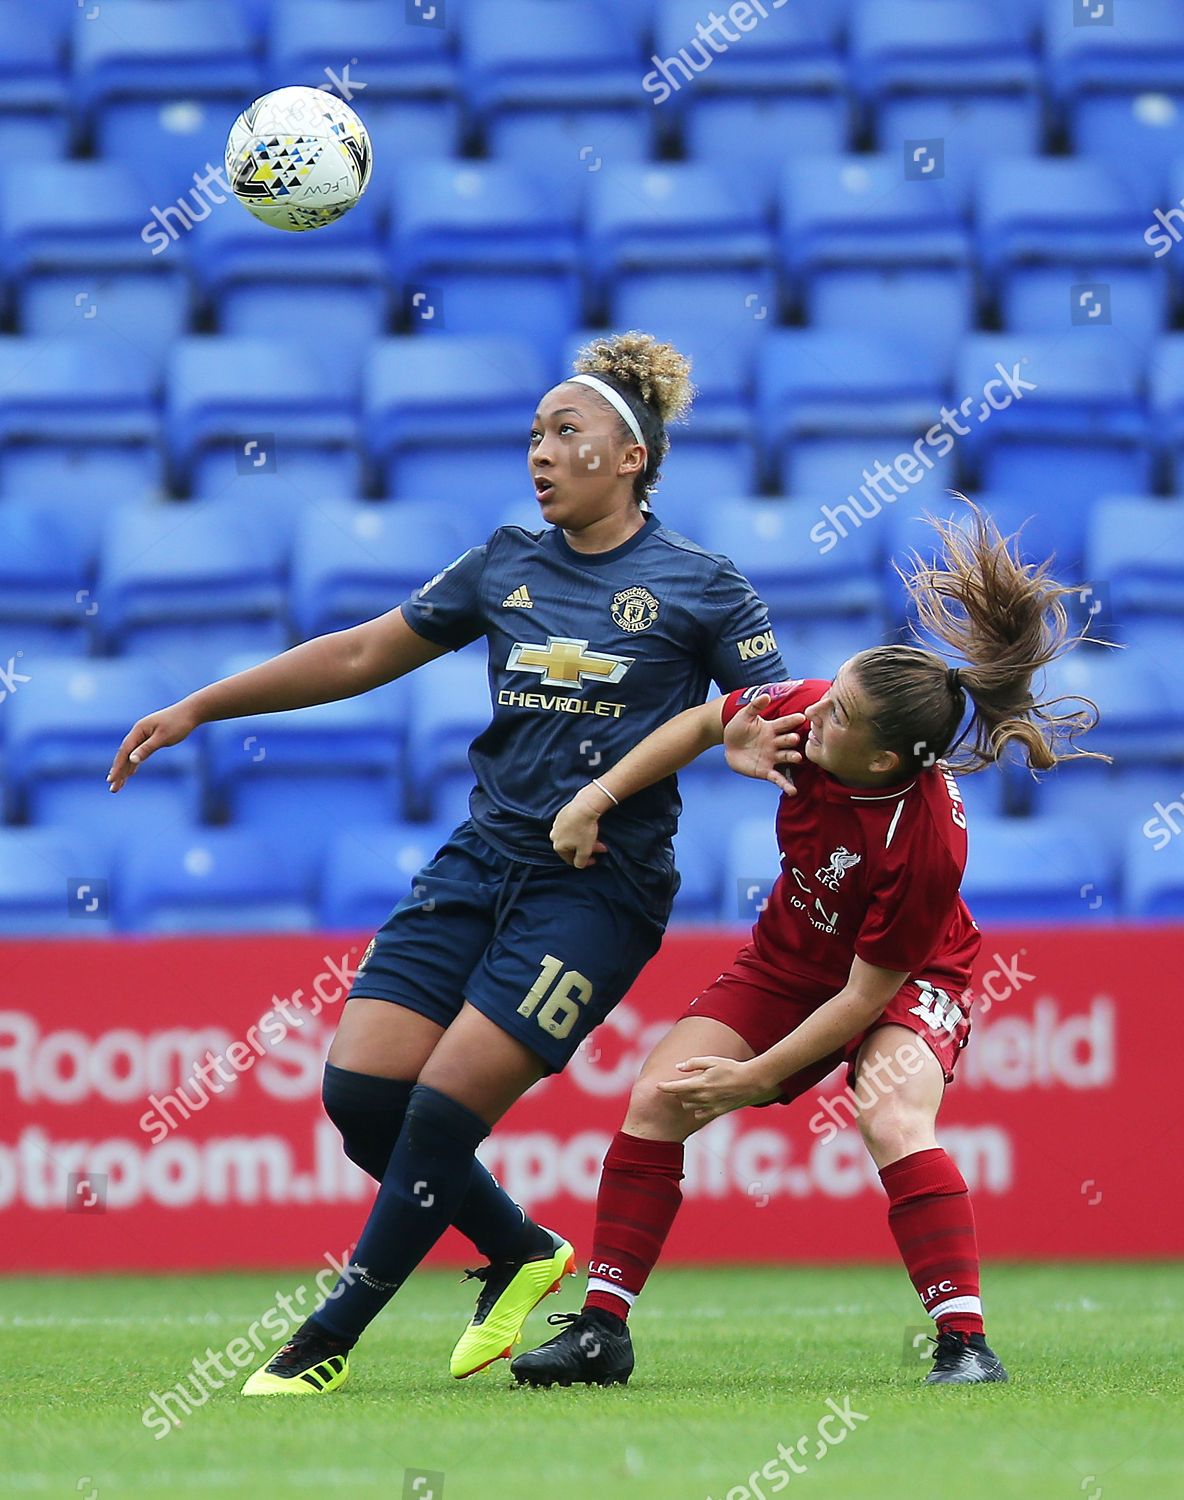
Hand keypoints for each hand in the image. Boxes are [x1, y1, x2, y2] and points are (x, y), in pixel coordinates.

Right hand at [107, 701, 199, 791]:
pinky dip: (134, 764)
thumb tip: (131, 759)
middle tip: (113, 789)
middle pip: (125, 755)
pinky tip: (131, 773)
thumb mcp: (162, 738)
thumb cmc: (178, 724)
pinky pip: (139, 753)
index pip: (124, 751)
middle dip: (118, 772)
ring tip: (118, 786)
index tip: (111, 780)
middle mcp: (138, 732)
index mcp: (138, 730)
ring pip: (131, 755)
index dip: (117, 767)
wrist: (191, 712)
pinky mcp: (151, 738)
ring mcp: (144, 735)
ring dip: (125, 770)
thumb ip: (147, 748)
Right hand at [550, 786, 609, 868]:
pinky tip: (589, 826)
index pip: (570, 860)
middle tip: (600, 847)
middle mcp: (554, 836)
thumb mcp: (585, 850)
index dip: (585, 862)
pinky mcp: (562, 814)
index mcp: (558, 846)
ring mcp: (557, 824)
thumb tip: (578, 865)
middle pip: (572, 847)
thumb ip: (580, 862)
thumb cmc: (584, 829)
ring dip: (584, 839)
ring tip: (596, 837)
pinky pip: (572, 826)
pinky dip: (580, 829)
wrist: (584, 806)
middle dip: (587, 849)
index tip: (595, 859)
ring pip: (572, 836)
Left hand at [657, 1055, 777, 1121]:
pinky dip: (697, 1108)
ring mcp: (710, 1106)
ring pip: (689, 1106)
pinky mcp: (717, 1112)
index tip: (658, 1086)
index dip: (665, 1087)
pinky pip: (700, 1114)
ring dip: (686, 1099)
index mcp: (700, 1083)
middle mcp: (703, 1097)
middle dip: (678, 1091)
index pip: (676, 1088)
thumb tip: (678, 1067)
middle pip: (681, 1097)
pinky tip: (701, 1101)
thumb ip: (693, 1063)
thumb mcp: (712, 1061)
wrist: (751, 1082)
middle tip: (682, 1083)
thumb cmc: (731, 1068)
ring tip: (693, 1090)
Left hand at [724, 696, 804, 794]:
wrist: (728, 745)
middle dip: (792, 740)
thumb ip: (755, 706)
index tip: (802, 717)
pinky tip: (793, 791)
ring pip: (786, 758)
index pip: (785, 724)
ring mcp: (772, 757)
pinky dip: (785, 784)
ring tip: (797, 758)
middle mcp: (776, 743)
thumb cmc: (738, 728)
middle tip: (796, 739)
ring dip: (792, 758)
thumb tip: (765, 696)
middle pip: (787, 742)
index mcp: (772, 729)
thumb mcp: (744, 715)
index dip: (792, 720)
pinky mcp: (766, 771)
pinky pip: (778, 777)